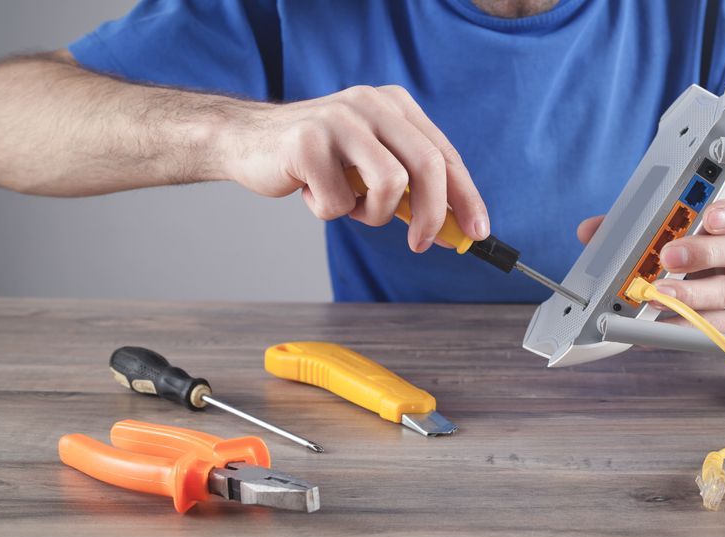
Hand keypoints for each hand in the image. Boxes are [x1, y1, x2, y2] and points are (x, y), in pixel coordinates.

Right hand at [222, 85, 489, 251]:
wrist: (247, 141)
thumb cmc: (317, 159)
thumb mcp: (370, 163)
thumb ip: (410, 187)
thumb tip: (454, 229)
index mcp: (395, 105)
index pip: (445, 155)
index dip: (466, 197)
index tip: (478, 232)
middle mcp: (372, 104)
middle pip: (427, 167)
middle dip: (434, 216)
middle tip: (422, 244)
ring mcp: (340, 120)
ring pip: (390, 185)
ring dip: (371, 214)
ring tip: (347, 204)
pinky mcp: (308, 142)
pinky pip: (340, 202)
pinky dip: (329, 211)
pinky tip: (312, 191)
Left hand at [577, 196, 724, 339]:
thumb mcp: (706, 235)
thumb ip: (649, 229)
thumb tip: (591, 231)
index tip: (710, 215)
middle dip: (701, 252)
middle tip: (668, 255)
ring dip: (689, 296)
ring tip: (658, 296)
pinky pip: (711, 330)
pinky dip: (679, 331)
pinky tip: (651, 332)